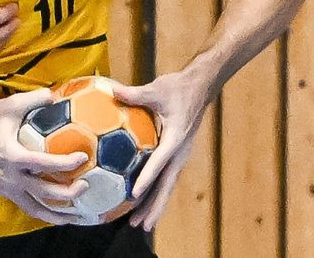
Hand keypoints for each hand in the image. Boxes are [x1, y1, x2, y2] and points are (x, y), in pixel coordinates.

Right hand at [0, 87, 91, 223]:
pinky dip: (45, 213)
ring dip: (58, 215)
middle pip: (44, 193)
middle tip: (86, 186)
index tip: (83, 157)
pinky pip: (28, 207)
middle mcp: (10, 177)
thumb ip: (35, 99)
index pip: (44, 164)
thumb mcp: (10, 105)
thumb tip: (57, 95)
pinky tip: (59, 215)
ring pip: (36, 209)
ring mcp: (7, 188)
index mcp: (12, 156)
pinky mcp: (6, 192)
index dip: (66, 163)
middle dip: (68, 193)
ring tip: (78, 217)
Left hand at [112, 70, 213, 230]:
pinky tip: (141, 202)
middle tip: (140, 225)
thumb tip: (113, 91)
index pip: (159, 162)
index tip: (134, 194)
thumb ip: (135, 94)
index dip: (147, 178)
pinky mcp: (176, 154)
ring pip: (167, 186)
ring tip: (140, 224)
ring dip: (155, 205)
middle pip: (166, 185)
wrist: (200, 88)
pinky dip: (154, 192)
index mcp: (176, 139)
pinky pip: (165, 178)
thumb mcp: (157, 89)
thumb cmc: (179, 88)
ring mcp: (179, 156)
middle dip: (154, 206)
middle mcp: (180, 153)